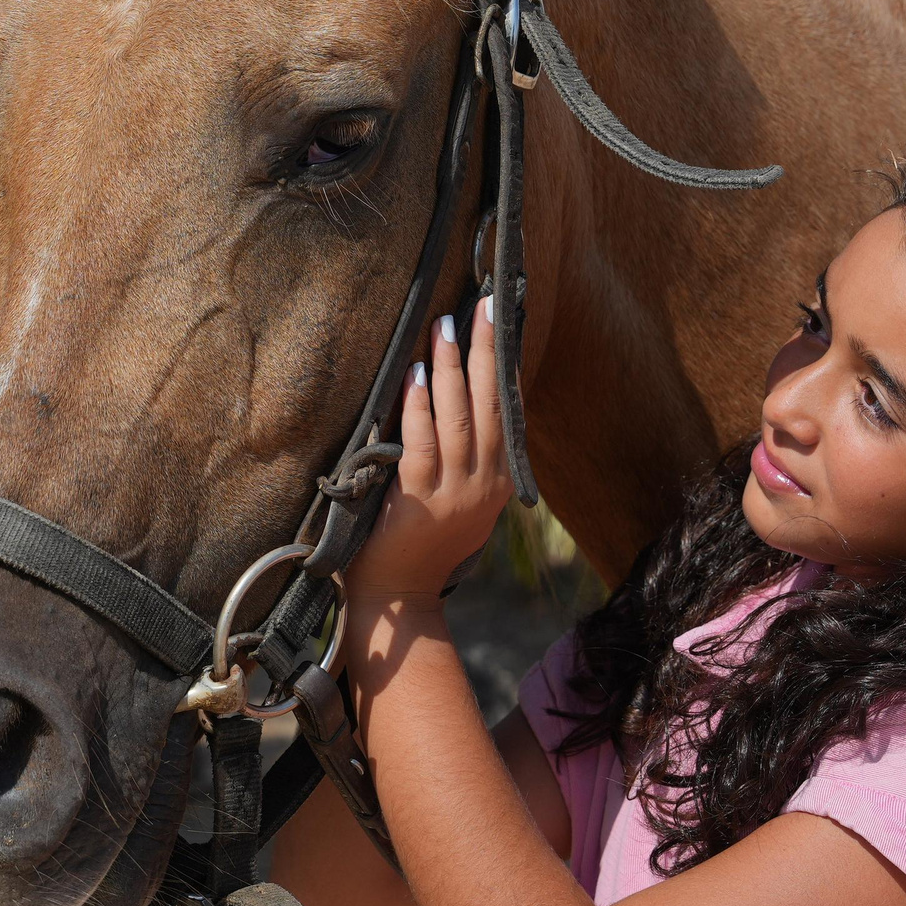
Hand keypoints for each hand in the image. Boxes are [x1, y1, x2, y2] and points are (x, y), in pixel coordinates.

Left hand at [344, 296, 512, 603]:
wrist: (397, 602)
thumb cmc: (417, 545)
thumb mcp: (456, 501)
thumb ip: (461, 458)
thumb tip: (454, 395)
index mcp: (497, 482)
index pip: (508, 411)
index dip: (504, 363)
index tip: (502, 320)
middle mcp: (484, 485)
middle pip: (492, 404)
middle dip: (487, 349)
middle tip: (484, 303)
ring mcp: (454, 494)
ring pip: (459, 418)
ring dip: (450, 368)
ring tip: (444, 327)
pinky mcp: (419, 502)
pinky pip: (421, 443)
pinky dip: (418, 407)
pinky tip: (413, 376)